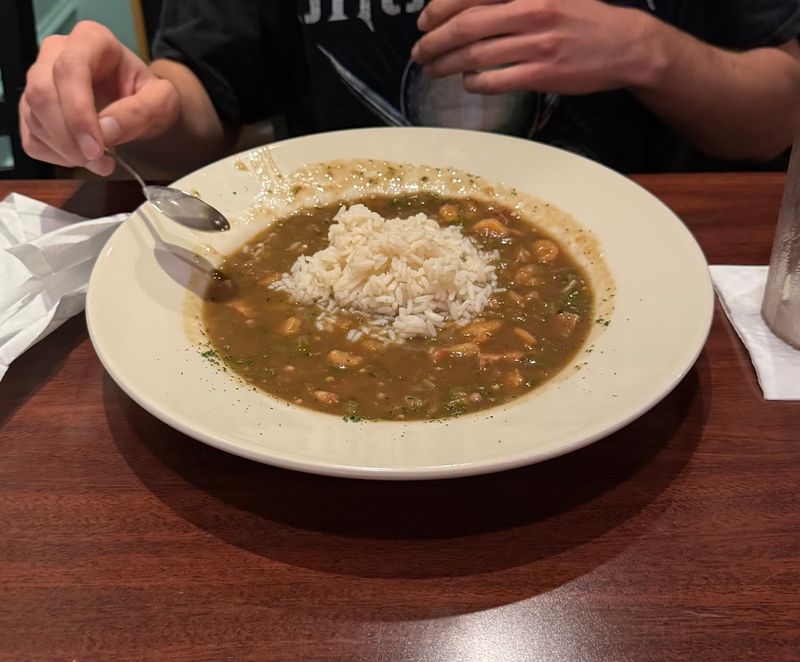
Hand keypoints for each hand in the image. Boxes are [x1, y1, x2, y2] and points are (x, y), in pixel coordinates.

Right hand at [20, 21, 179, 174]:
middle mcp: (56, 52)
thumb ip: (141, 112)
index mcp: (90, 39)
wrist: (138, 104)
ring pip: (34, 117)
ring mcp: (38, 79)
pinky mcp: (30, 108)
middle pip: (42, 94)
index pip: (69, 70)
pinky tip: (82, 157)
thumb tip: (106, 131)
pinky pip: (32, 137)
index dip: (78, 113)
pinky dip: (56, 156)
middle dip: (69, 138)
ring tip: (99, 161)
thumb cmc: (147, 96)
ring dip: (66, 150)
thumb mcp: (162, 101)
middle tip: (100, 162)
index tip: (97, 148)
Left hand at [412, 0, 657, 95]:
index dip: (439, 8)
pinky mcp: (542, 74)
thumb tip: (467, 7)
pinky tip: (467, 81)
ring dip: (446, 65)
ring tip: (432, 69)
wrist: (626, 45)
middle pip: (465, 27)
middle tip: (419, 52)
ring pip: (475, 56)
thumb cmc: (582, 17)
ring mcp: (536, 45)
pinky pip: (495, 80)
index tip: (423, 22)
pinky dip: (474, 82)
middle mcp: (530, 11)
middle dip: (434, 41)